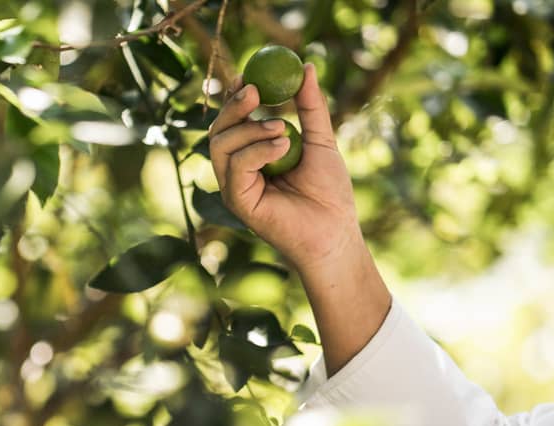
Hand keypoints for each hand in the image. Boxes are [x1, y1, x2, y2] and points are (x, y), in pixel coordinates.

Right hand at [207, 66, 364, 277]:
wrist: (335, 231)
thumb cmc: (329, 193)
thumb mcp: (321, 140)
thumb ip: (311, 106)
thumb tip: (307, 67)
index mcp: (252, 155)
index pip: (233, 121)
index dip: (236, 97)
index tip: (249, 75)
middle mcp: (238, 171)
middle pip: (218, 130)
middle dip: (234, 107)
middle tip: (255, 91)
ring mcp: (235, 187)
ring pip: (220, 145)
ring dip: (250, 130)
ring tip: (284, 131)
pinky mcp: (238, 202)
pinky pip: (236, 166)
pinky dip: (258, 151)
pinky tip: (284, 147)